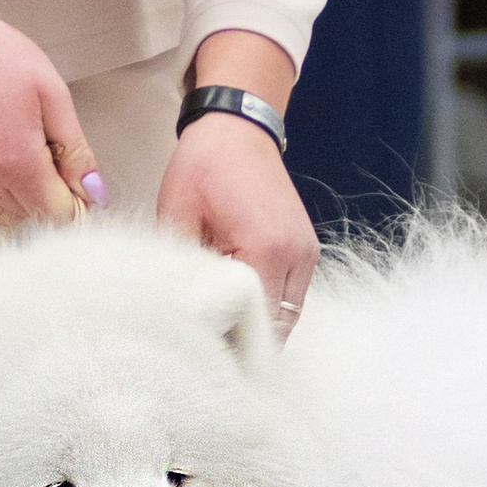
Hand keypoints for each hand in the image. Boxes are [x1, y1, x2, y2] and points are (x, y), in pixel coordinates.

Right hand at [0, 0, 98, 226]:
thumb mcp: (51, 94)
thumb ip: (76, 151)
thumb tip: (94, 194)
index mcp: (17, 162)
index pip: (59, 215)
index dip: (72, 198)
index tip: (68, 173)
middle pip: (31, 217)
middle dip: (42, 191)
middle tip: (34, 145)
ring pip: (0, 218)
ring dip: (13, 197)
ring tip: (6, 149)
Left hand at [156, 28, 312, 326]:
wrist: (238, 127)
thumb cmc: (204, 165)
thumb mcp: (178, 216)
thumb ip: (183, 270)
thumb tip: (180, 314)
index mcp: (266, 248)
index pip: (256, 323)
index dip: (230, 346)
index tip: (204, 359)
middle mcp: (297, 256)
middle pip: (278, 327)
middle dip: (246, 344)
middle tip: (210, 354)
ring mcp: (307, 254)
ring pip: (288, 315)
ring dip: (259, 328)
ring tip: (224, 333)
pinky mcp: (306, 250)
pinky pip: (290, 296)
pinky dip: (268, 307)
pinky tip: (239, 309)